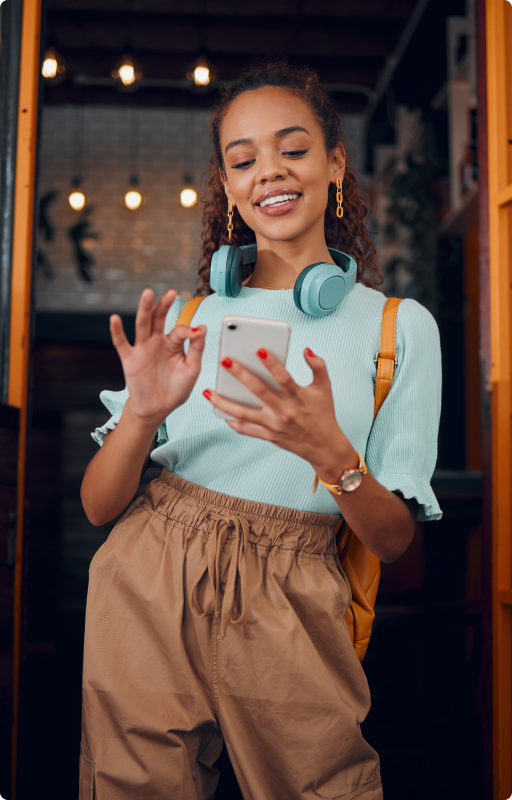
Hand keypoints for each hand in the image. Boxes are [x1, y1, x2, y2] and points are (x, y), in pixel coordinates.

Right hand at [110, 288, 205, 427]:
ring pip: (142, 325)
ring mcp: (142, 349)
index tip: (196, 334)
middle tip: (172, 293)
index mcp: (173, 344)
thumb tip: (202, 328)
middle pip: (159, 319)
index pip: (180, 330)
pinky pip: (121, 343)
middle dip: (165, 305)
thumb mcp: (191, 370)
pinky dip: (117, 331)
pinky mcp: (129, 359)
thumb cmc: (176, 389)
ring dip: (144, 309)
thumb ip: (196, 349)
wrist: (157, 408)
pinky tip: (115, 319)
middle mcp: (157, 342)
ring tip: (148, 293)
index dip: (188, 331)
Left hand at [203, 347, 357, 480]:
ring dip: (224, 402)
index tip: (259, 349)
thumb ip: (318, 366)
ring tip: (208, 391)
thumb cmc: (323, 414)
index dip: (272, 363)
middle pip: (258, 391)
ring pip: (244, 413)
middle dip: (240, 374)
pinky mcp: (268, 436)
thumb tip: (306, 349)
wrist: (324, 446)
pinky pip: (246, 430)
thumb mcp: (325, 388)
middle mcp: (284, 411)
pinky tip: (220, 411)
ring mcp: (274, 425)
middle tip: (225, 360)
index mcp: (298, 397)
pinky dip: (232, 422)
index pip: (283, 377)